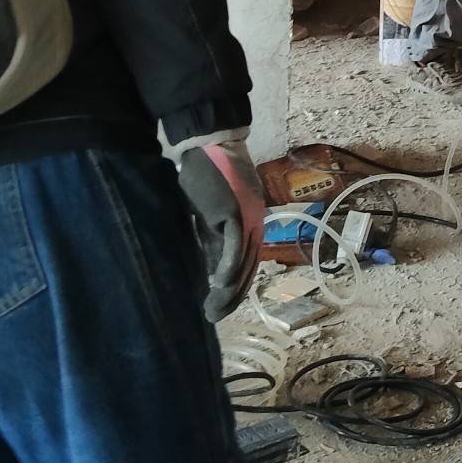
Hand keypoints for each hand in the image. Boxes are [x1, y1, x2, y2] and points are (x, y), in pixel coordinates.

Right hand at [171, 132, 266, 323]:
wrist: (212, 145)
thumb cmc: (207, 176)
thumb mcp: (209, 214)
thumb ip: (212, 238)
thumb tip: (207, 268)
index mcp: (250, 224)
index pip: (246, 263)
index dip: (235, 288)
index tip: (220, 307)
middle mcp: (254, 224)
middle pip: (247, 268)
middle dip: (231, 296)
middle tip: (214, 317)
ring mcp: (248, 219)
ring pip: (243, 262)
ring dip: (228, 289)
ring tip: (213, 310)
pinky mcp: (236, 213)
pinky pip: (234, 246)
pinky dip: (227, 267)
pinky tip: (217, 285)